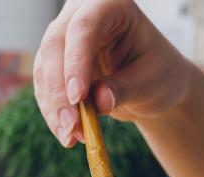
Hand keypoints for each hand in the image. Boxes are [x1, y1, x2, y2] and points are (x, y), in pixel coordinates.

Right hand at [33, 0, 193, 146]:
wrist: (154, 84)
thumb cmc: (159, 74)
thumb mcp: (151, 82)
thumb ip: (124, 89)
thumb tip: (98, 102)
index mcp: (111, 5)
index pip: (84, 28)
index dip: (76, 62)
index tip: (78, 97)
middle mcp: (82, 14)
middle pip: (56, 46)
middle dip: (60, 91)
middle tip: (72, 126)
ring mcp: (65, 36)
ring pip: (44, 68)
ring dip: (54, 106)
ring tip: (71, 138)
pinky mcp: (56, 61)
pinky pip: (45, 85)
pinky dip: (53, 112)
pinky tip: (67, 135)